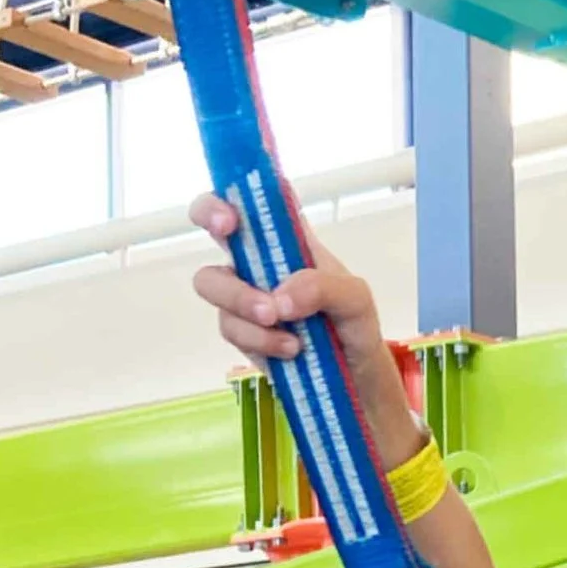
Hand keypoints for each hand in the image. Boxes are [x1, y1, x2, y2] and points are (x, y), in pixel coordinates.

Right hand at [188, 193, 416, 453]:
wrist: (354, 381)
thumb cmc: (356, 327)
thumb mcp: (355, 300)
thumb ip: (322, 287)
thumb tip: (279, 298)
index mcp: (290, 238)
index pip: (258, 196)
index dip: (239, 185)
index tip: (238, 195)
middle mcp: (261, 258)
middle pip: (212, 219)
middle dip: (210, 216)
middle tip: (228, 231)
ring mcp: (245, 293)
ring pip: (211, 280)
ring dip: (241, 300)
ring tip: (278, 321)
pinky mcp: (241, 330)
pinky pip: (229, 325)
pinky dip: (258, 339)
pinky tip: (290, 349)